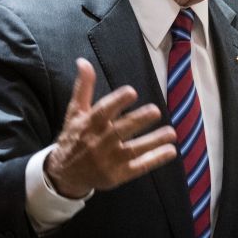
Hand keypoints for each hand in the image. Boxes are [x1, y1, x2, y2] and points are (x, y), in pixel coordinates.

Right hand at [44, 58, 177, 197]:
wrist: (65, 173)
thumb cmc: (74, 137)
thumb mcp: (75, 112)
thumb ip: (83, 87)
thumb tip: (83, 62)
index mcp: (89, 124)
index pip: (103, 112)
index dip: (117, 101)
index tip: (132, 92)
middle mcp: (99, 142)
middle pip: (120, 130)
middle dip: (138, 121)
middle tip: (156, 111)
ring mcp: (109, 161)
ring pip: (133, 150)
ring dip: (153, 141)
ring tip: (171, 133)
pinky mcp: (118, 175)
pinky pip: (139, 167)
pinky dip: (155, 160)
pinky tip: (170, 151)